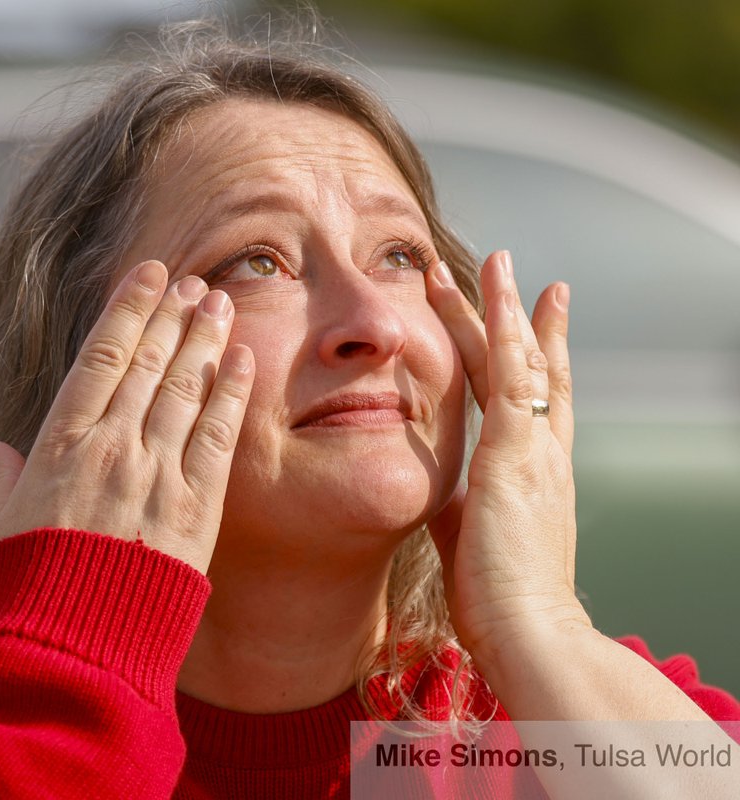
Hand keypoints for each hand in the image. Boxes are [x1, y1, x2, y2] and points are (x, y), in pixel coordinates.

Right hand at [0, 260, 254, 573]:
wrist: (69, 654)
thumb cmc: (23, 593)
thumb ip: (2, 484)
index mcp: (58, 446)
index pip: (101, 358)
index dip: (127, 310)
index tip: (146, 276)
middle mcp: (110, 448)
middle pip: (148, 362)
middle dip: (171, 314)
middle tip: (192, 279)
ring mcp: (155, 476)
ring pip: (184, 389)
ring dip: (204, 340)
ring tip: (220, 302)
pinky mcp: (194, 511)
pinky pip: (216, 439)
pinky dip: (230, 395)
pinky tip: (242, 360)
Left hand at [425, 250, 590, 663]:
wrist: (526, 629)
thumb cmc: (497, 598)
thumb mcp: (467, 536)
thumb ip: (453, 502)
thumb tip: (433, 487)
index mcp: (532, 471)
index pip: (535, 401)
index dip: (532, 357)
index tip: (529, 321)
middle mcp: (542, 451)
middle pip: (535, 368)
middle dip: (521, 318)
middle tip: (515, 272)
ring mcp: (534, 448)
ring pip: (522, 359)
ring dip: (504, 308)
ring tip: (497, 261)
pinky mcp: (515, 452)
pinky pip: (510, 376)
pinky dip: (502, 332)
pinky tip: (493, 298)